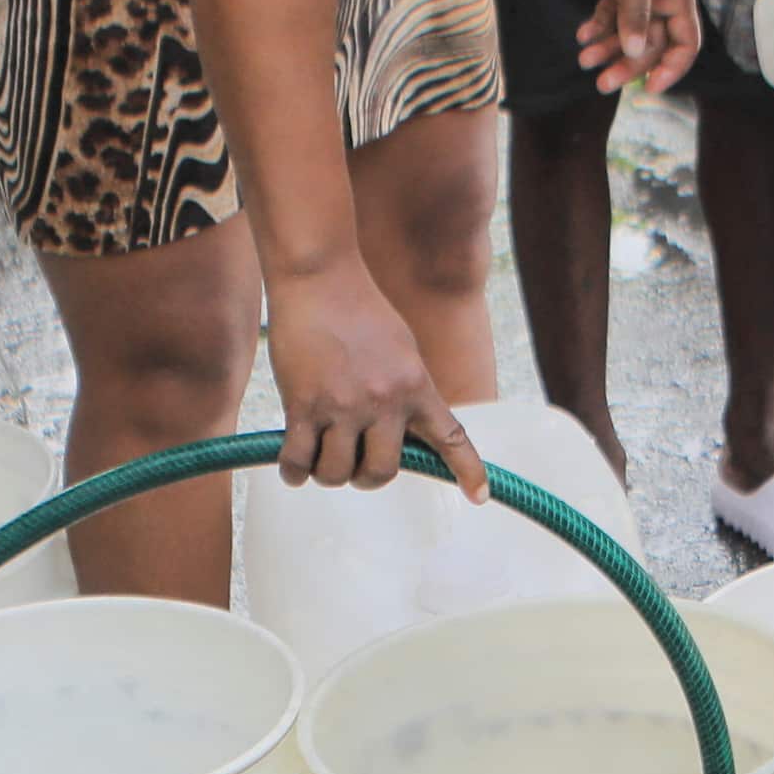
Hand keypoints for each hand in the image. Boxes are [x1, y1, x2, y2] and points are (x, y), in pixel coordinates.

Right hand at [262, 270, 479, 498]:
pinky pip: (299, 460)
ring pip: (336, 472)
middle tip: (353, 463)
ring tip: (320, 457)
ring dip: (327, 473)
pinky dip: (295, 472)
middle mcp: (384, 401)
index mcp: (416, 386)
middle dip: (365, 477)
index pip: (450, 437)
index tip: (479, 496)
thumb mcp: (403, 350)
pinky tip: (294, 468)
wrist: (319, 277)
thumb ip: (408, 392)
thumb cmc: (359, 310)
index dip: (467, 471)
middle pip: (381, 472)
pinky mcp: (304, 405)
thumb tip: (403, 435)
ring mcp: (343, 405)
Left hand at [571, 0, 700, 97]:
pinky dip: (599, 25)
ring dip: (609, 48)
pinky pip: (612, 12)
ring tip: (584, 60)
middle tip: (602, 83)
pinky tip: (582, 35)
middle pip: (652, 42)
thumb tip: (633, 51)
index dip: (670, 68)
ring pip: (629, 30)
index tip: (648, 88)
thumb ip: (634, 11)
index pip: (685, 42)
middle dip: (628, 63)